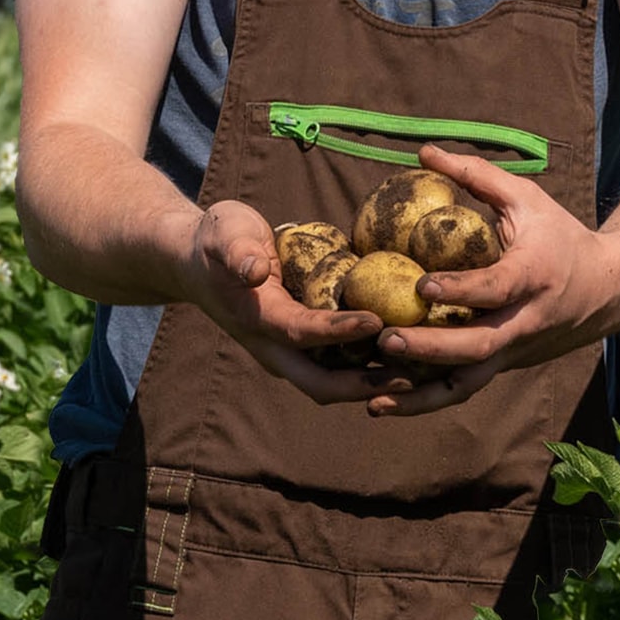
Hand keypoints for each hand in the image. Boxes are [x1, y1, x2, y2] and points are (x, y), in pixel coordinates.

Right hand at [172, 197, 409, 407]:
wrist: (198, 261)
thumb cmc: (218, 241)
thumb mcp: (225, 234)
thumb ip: (238, 251)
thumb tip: (254, 270)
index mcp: (259, 320)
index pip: (303, 333)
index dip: (340, 331)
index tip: (378, 320)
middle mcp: (274, 347)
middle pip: (322, 383)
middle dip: (366, 384)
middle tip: (413, 372)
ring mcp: (288, 352)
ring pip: (333, 382)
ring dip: (373, 383)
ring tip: (420, 373)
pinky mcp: (302, 347)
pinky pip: (338, 367)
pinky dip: (369, 367)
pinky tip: (406, 353)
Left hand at [366, 144, 619, 417]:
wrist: (609, 289)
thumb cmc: (560, 236)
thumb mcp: (528, 199)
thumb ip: (477, 176)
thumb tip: (423, 152)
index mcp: (533, 276)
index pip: (496, 288)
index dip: (460, 290)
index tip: (420, 284)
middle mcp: (525, 322)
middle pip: (477, 347)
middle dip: (430, 348)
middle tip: (386, 338)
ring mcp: (514, 350)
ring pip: (468, 383)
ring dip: (421, 394)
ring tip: (374, 396)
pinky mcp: (504, 366)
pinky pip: (463, 388)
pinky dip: (424, 400)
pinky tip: (385, 403)